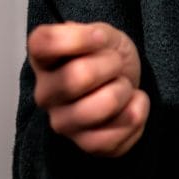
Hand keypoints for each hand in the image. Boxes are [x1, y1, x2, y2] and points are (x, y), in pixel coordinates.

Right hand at [28, 21, 149, 156]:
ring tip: (123, 86)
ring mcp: (62, 123)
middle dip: (111, 64)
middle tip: (116, 63)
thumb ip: (95, 33)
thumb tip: (97, 38)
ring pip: (100, 107)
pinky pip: (114, 136)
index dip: (78, 38)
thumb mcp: (102, 33)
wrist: (125, 80)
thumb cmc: (107, 56)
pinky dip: (136, 113)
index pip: (43, 42)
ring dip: (124, 90)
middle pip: (78, 77)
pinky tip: (132, 104)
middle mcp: (45, 93)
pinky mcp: (85, 145)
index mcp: (43, 59)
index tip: (101, 37)